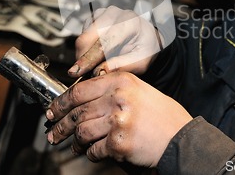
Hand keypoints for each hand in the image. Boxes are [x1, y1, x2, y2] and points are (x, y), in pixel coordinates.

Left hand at [46, 72, 192, 166]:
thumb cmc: (162, 116)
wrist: (181, 138)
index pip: (80, 90)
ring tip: (75, 146)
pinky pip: (94, 150)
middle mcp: (118, 98)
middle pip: (77, 112)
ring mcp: (118, 120)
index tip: (53, 110)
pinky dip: (91, 154)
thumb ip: (113, 91)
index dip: (61, 102)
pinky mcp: (119, 142)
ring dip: (75, 142)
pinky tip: (95, 153)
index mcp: (121, 82)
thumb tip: (82, 101)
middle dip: (60, 125)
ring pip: (81, 132)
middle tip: (54, 132)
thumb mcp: (139, 91)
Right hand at [69, 6, 162, 76]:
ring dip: (84, 53)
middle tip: (80, 73)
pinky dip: (85, 47)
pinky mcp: (95, 16)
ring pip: (83, 35)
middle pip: (89, 36)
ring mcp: (104, 13)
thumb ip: (122, 65)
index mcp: (129, 22)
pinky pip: (83, 34)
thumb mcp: (141, 61)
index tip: (79, 71)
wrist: (146, 38)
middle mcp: (115, 13)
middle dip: (82, 56)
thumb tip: (100, 71)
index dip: (90, 58)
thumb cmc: (145, 49)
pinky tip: (96, 55)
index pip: (104, 41)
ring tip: (94, 65)